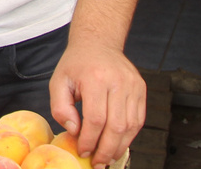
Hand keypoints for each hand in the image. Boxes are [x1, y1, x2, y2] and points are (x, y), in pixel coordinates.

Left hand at [48, 41, 144, 168]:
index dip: (90, 140)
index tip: (82, 151)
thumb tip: (74, 130)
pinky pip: (138, 120)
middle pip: (116, 126)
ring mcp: (133, 85)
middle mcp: (118, 81)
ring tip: (107, 157)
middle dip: (106, 149)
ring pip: (130, 126)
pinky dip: (129, 136)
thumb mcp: (58, 81)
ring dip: (119, 147)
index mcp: (95, 78)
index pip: (96, 119)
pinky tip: (118, 144)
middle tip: (97, 162)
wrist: (98, 43)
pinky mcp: (141, 89)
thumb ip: (61, 107)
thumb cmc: (76, 64)